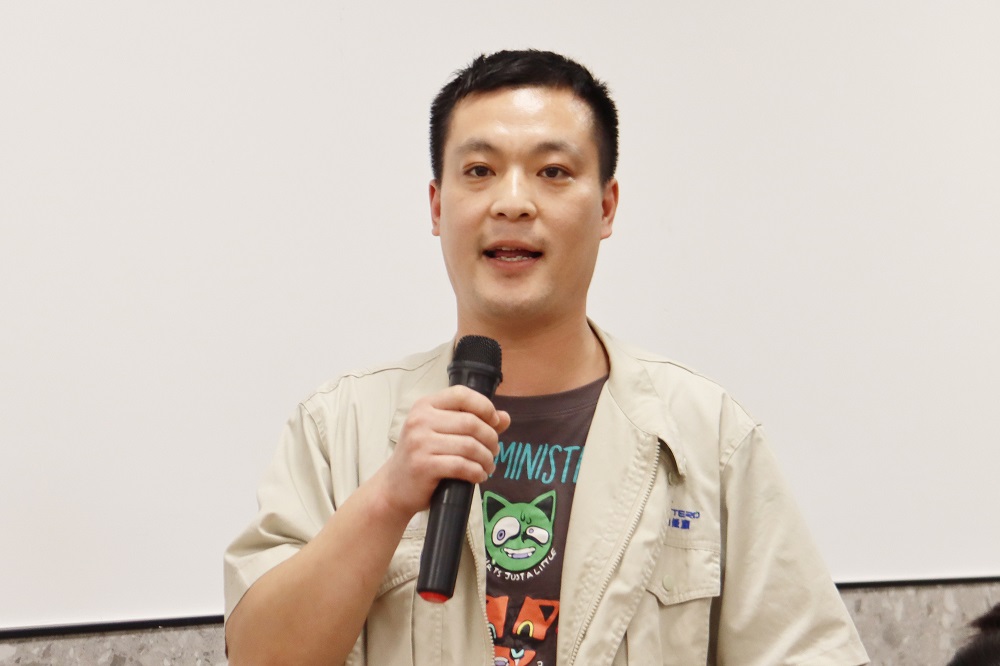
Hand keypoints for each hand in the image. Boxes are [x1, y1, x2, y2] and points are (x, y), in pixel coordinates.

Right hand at [375, 385, 510, 520]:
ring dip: (486, 458)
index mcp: (425, 405)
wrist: (393, 487)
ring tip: (488, 465)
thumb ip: (473, 422)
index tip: (495, 422)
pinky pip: (461, 465)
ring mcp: (420, 442)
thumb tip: (505, 418)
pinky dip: (477, 472)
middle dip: (490, 438)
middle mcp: (420, 420)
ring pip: (469, 445)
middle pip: (471, 422)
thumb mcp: (443, 434)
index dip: (484, 406)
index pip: (461, 394)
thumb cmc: (422, 457)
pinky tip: (479, 475)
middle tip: (494, 451)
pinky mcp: (423, 465)